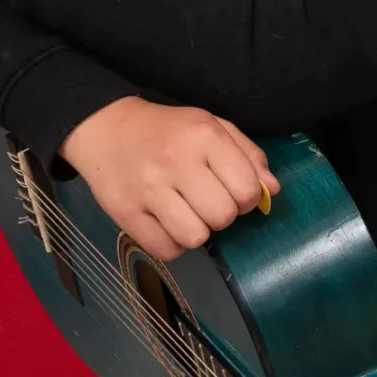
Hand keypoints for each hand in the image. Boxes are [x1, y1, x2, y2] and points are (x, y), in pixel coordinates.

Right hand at [59, 97, 277, 260]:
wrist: (105, 129)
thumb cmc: (168, 131)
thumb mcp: (212, 126)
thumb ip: (248, 155)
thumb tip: (271, 190)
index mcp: (204, 136)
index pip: (247, 190)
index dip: (246, 198)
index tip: (231, 191)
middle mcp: (176, 161)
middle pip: (223, 217)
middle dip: (221, 215)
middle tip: (205, 201)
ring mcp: (148, 189)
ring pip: (195, 238)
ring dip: (196, 232)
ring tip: (185, 213)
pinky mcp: (125, 213)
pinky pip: (166, 250)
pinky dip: (171, 244)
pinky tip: (165, 223)